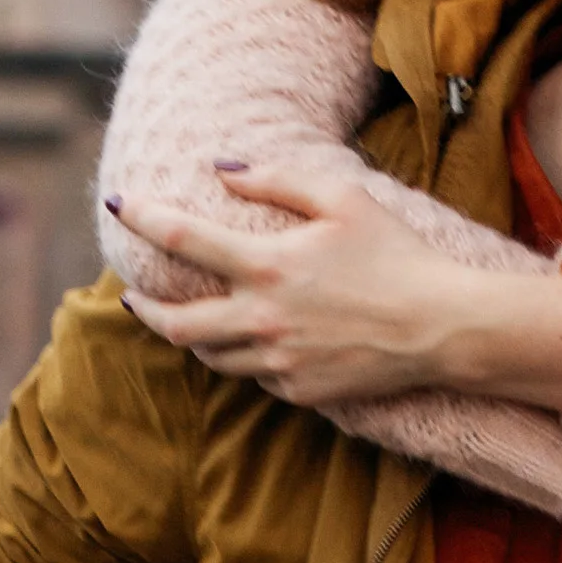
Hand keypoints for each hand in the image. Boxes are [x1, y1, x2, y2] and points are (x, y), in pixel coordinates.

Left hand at [114, 153, 476, 407]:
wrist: (443, 327)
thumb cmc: (397, 253)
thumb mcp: (343, 197)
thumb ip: (277, 180)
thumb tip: (222, 170)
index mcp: (267, 265)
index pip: (182, 239)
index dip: (143, 218)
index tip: (119, 205)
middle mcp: (262, 318)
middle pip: (175, 324)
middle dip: (143, 308)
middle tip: (133, 297)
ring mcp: (278, 361)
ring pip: (211, 357)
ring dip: (192, 337)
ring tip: (190, 319)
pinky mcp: (300, 391)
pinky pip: (256, 376)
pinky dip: (246, 357)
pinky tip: (258, 341)